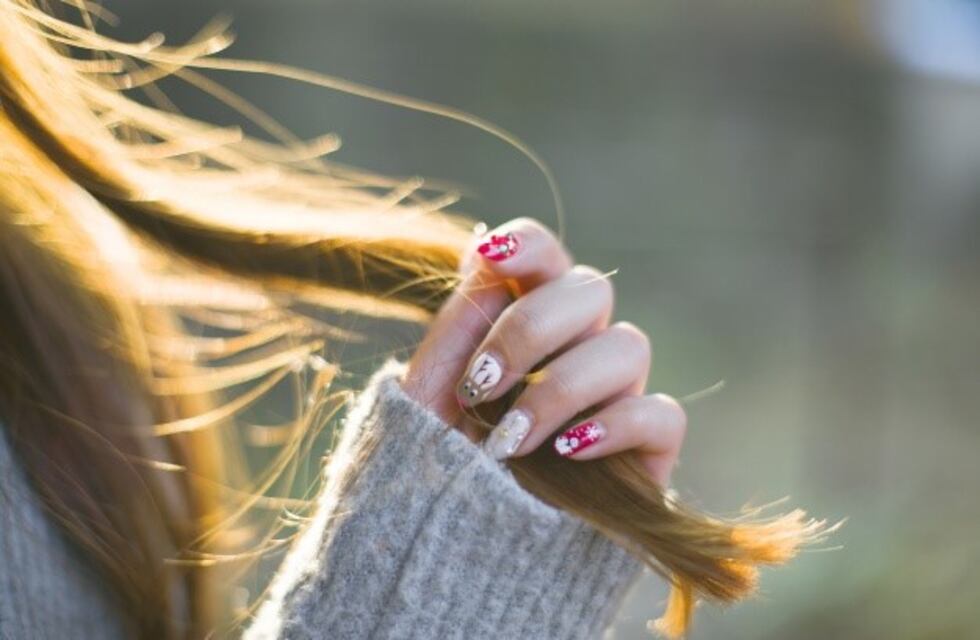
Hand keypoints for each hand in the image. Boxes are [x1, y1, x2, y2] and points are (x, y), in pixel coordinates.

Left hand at [399, 217, 685, 485]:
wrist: (455, 555)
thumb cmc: (436, 468)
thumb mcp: (427, 396)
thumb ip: (458, 325)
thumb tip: (483, 249)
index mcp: (526, 321)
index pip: (544, 255)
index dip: (526, 244)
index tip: (486, 258)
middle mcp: (579, 348)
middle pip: (590, 289)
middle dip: (530, 331)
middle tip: (479, 386)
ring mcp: (616, 397)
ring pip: (629, 346)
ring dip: (560, 388)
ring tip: (508, 442)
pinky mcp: (645, 452)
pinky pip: (662, 414)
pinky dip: (616, 425)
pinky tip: (566, 453)